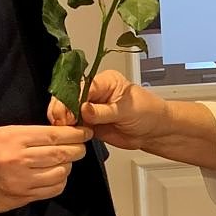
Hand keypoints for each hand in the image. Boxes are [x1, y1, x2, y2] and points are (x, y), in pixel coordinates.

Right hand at [0, 124, 91, 211]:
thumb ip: (27, 134)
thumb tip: (56, 135)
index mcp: (14, 140)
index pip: (54, 136)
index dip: (75, 134)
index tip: (85, 132)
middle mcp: (19, 161)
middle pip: (61, 155)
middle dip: (77, 150)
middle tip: (80, 146)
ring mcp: (20, 183)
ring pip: (60, 175)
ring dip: (68, 167)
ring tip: (65, 161)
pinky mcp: (19, 199)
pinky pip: (50, 191)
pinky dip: (58, 182)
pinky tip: (55, 176)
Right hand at [48, 69, 167, 150]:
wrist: (154, 131)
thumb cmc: (148, 113)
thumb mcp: (127, 110)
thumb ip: (104, 111)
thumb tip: (85, 109)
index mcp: (105, 81)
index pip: (82, 86)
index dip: (72, 98)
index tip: (66, 110)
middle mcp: (95, 93)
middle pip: (71, 97)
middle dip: (63, 108)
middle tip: (61, 121)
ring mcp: (91, 109)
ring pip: (69, 111)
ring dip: (63, 120)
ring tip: (62, 129)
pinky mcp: (89, 124)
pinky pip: (74, 125)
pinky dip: (69, 130)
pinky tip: (67, 134)